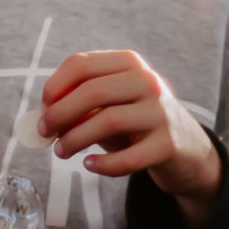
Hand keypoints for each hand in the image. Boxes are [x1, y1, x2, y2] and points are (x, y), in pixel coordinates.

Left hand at [41, 50, 220, 210]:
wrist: (185, 148)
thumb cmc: (136, 122)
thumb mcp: (110, 105)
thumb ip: (81, 105)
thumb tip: (43, 117)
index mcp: (129, 63)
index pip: (82, 64)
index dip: (55, 86)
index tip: (42, 107)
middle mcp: (147, 81)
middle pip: (92, 91)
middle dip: (60, 114)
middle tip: (44, 133)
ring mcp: (160, 112)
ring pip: (108, 121)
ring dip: (75, 139)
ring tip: (61, 151)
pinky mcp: (167, 145)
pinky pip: (127, 158)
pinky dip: (103, 165)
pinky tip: (90, 165)